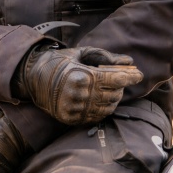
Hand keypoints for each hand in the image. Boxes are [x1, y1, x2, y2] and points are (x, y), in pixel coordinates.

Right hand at [13, 44, 142, 124]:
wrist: (33, 78)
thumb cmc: (60, 61)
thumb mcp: (82, 53)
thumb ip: (106, 57)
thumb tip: (129, 62)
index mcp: (83, 76)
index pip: (115, 80)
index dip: (130, 77)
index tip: (139, 74)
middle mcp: (79, 95)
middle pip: (114, 94)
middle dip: (122, 86)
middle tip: (122, 79)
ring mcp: (74, 109)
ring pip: (107, 108)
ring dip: (114, 98)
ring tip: (112, 88)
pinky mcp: (70, 119)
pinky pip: (96, 117)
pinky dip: (104, 109)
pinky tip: (103, 99)